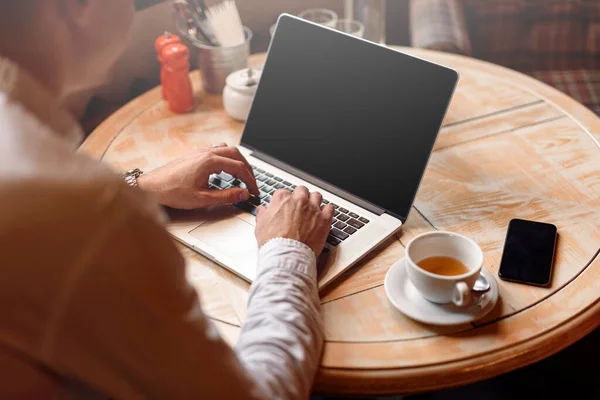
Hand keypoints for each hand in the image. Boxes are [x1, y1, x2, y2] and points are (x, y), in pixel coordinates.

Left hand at [137, 144, 259, 209]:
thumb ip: (226, 197)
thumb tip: (243, 194)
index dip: (250, 180)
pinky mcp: (195, 155)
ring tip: (242, 174)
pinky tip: (225, 169)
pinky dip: (227, 158)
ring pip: (227, 150)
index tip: (254, 191)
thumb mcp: (201, 199)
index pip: (239, 168)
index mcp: (210, 162)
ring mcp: (200, 152)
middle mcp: (206, 153)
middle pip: (236, 155)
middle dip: (248, 169)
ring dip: (238, 161)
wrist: (151, 187)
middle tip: (252, 183)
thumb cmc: (172, 192)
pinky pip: (217, 150)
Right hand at [255, 186, 334, 254]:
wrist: (287, 254)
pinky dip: (327, 210)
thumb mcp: (260, 226)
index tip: (284, 207)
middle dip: (300, 196)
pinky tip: (324, 214)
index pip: (283, 193)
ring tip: (311, 208)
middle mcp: (299, 200)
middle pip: (301, 190)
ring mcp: (313, 208)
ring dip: (314, 201)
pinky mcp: (324, 219)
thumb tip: (262, 211)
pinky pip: (330, 208)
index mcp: (282, 199)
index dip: (284, 201)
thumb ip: (262, 214)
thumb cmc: (274, 242)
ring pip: (317, 196)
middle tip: (298, 206)